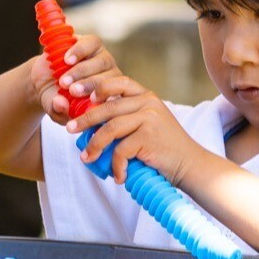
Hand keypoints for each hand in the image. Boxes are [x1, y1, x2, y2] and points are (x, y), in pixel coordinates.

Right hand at [32, 31, 118, 124]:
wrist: (43, 78)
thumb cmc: (54, 98)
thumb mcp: (54, 109)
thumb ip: (58, 110)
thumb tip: (61, 104)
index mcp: (109, 96)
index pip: (117, 96)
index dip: (106, 98)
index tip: (89, 102)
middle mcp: (110, 76)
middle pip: (111, 78)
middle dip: (90, 85)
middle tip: (72, 91)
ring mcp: (102, 58)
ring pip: (102, 61)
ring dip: (82, 71)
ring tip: (64, 80)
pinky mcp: (91, 43)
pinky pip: (92, 43)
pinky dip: (80, 51)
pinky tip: (67, 60)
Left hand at [66, 71, 209, 185]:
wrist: (190, 165)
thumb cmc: (162, 148)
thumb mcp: (145, 125)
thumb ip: (124, 117)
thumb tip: (88, 121)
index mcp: (146, 96)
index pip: (118, 82)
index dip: (96, 86)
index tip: (76, 93)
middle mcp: (148, 103)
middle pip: (108, 107)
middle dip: (85, 119)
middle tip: (69, 129)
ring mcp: (149, 118)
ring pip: (110, 129)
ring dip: (94, 145)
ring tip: (86, 158)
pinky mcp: (149, 137)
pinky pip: (120, 150)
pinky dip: (115, 165)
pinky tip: (118, 176)